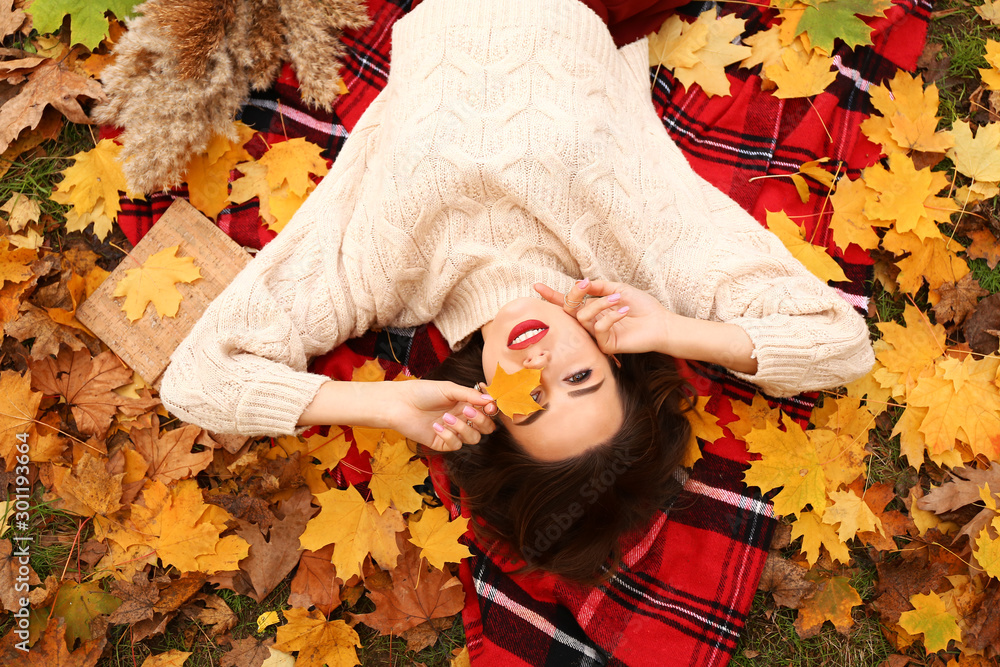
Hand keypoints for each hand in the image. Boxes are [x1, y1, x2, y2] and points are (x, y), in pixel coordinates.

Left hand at [381, 379, 497, 451]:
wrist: (400, 404)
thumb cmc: (423, 392)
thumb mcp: (449, 389)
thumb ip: (471, 395)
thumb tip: (492, 399)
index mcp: (466, 403)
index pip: (488, 412)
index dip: (492, 411)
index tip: (489, 407)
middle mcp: (463, 418)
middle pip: (486, 428)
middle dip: (480, 420)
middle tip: (466, 410)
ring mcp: (453, 432)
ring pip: (473, 438)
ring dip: (462, 428)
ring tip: (446, 417)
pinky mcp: (442, 443)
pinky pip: (455, 445)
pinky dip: (448, 435)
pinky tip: (436, 426)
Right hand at [534, 278, 672, 355]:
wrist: (660, 323)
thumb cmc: (642, 307)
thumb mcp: (618, 289)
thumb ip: (598, 287)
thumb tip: (581, 283)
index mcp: (593, 310)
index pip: (569, 304)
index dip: (553, 296)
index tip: (537, 286)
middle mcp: (591, 323)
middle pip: (570, 310)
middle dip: (573, 296)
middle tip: (584, 286)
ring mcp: (597, 335)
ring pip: (583, 317)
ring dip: (600, 304)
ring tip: (618, 299)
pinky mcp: (605, 345)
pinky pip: (598, 328)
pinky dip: (610, 316)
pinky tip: (624, 311)